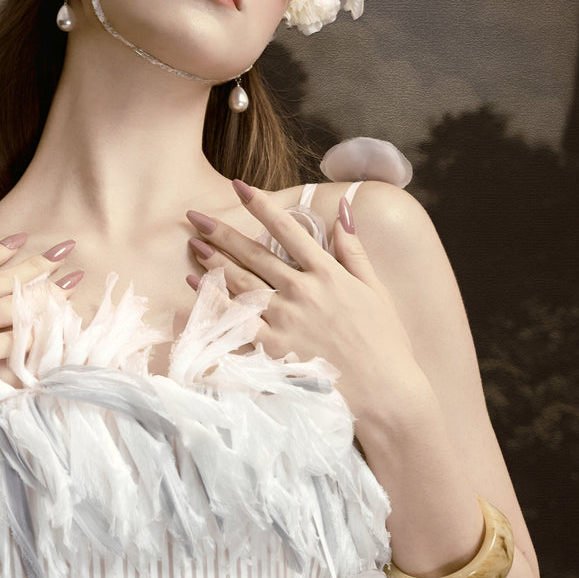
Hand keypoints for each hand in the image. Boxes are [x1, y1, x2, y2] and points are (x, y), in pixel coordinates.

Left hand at [185, 183, 425, 418]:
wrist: (384, 389)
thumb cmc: (384, 342)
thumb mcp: (375, 289)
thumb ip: (354, 249)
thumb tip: (342, 209)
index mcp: (327, 273)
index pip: (288, 229)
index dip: (261, 205)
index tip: (239, 187)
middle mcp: (302, 291)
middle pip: (254, 254)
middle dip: (223, 232)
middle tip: (196, 216)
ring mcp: (285, 320)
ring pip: (241, 284)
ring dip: (214, 261)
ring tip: (193, 244)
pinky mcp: (273, 348)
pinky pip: (235, 321)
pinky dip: (214, 301)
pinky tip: (195, 286)